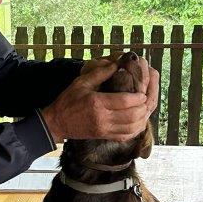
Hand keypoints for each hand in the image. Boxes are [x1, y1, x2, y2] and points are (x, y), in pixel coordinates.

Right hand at [42, 58, 157, 142]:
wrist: (57, 122)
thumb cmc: (68, 101)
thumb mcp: (81, 82)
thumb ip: (100, 73)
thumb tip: (117, 65)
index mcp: (97, 103)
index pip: (125, 101)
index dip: (138, 97)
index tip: (142, 92)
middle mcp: (102, 118)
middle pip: (132, 116)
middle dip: (143, 107)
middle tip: (145, 100)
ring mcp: (104, 130)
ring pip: (131, 128)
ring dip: (142, 119)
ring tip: (144, 109)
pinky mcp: (104, 136)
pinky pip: (125, 136)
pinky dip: (135, 129)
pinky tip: (138, 122)